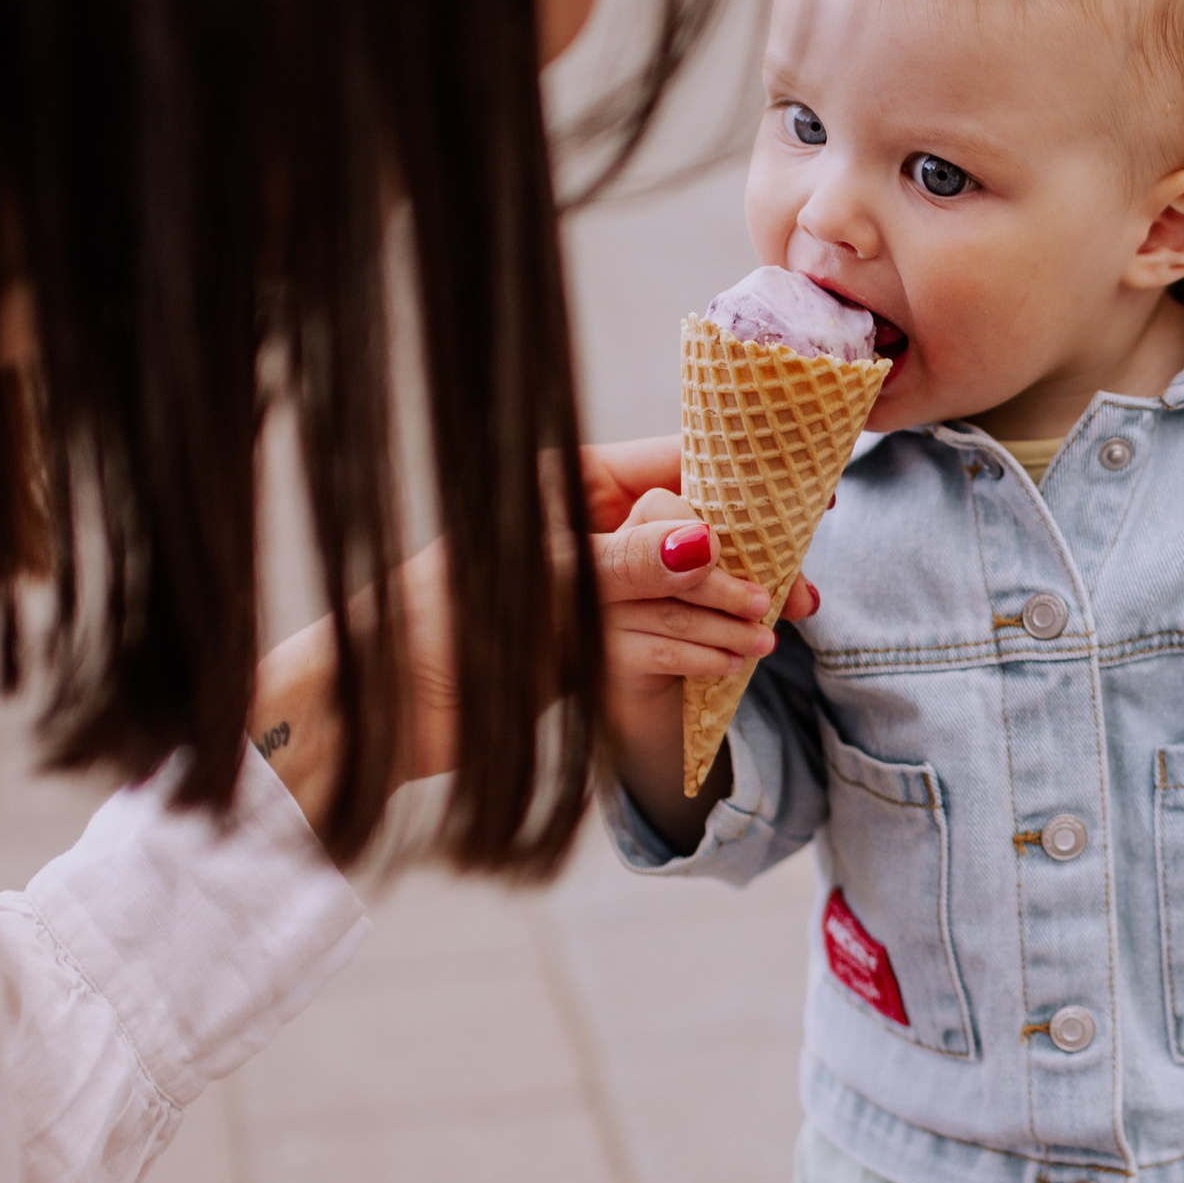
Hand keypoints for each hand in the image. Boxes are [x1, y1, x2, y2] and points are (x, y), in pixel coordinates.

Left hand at [242, 439, 807, 832]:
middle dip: (743, 566)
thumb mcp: (541, 580)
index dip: (743, 484)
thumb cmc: (434, 621)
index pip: (673, 470)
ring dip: (723, 618)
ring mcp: (589, 594)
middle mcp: (584, 534)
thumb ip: (627, 563)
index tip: (809, 497)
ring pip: (679, 598)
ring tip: (765, 640)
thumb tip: (704, 544)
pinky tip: (729, 665)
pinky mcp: (586, 653)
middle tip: (798, 595)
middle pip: (689, 539)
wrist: (374, 712)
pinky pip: (654, 646)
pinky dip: (691, 655)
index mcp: (568, 488)